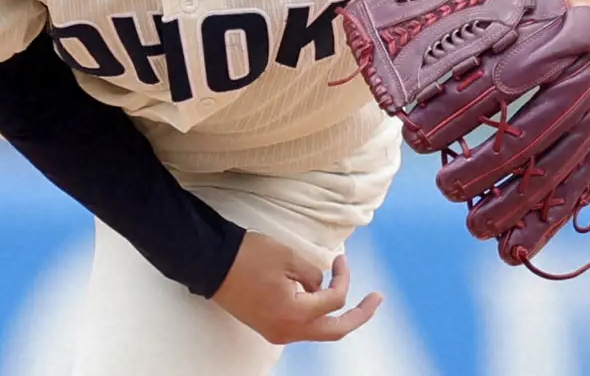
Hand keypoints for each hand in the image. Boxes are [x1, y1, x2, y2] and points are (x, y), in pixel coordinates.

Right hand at [211, 231, 381, 344]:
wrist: (212, 264)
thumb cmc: (249, 256)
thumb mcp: (288, 256)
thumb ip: (313, 273)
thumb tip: (322, 285)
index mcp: (295, 313)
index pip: (333, 300)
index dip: (343, 277)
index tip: (339, 257)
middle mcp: (289, 330)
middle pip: (336, 330)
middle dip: (360, 314)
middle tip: (377, 299)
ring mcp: (278, 332)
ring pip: (319, 330)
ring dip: (337, 313)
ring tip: (352, 295)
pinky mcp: (269, 327)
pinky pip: (302, 326)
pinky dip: (317, 313)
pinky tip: (321, 296)